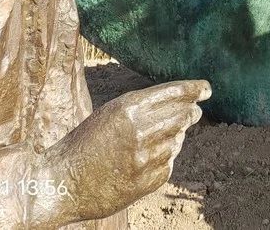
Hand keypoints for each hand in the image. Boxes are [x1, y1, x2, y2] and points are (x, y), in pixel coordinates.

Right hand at [32, 79, 211, 226]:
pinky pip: (168, 165)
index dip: (194, 89)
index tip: (206, 89)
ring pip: (177, 141)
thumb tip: (185, 105)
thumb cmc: (84, 143)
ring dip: (175, 136)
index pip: (174, 93)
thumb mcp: (110, 114)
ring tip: (159, 137)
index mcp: (128, 108)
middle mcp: (140, 131)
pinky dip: (164, 159)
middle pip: (182, 116)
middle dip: (190, 112)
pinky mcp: (146, 182)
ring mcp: (145, 159)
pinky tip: (148, 159)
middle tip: (194, 111)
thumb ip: (143, 108)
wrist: (63, 182)